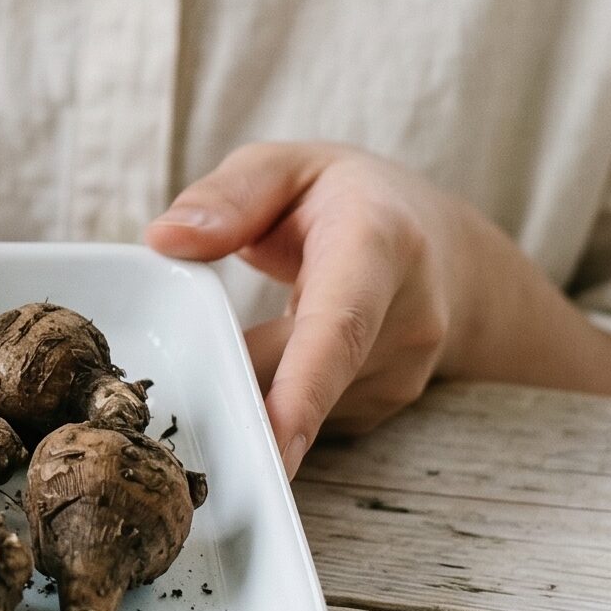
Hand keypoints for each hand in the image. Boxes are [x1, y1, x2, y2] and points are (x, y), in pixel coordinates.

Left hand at [143, 141, 477, 476]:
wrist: (446, 250)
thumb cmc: (348, 198)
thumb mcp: (285, 166)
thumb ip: (226, 197)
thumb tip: (164, 239)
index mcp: (379, 244)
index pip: (341, 326)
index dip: (305, 389)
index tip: (276, 443)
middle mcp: (407, 319)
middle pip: (303, 379)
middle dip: (233, 391)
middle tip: (167, 396)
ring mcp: (402, 372)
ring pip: (295, 404)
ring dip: (243, 386)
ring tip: (216, 342)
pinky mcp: (382, 406)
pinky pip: (302, 416)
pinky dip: (263, 397)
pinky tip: (254, 361)